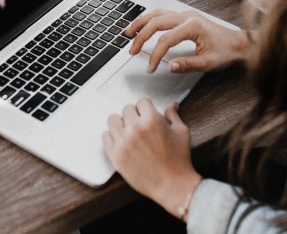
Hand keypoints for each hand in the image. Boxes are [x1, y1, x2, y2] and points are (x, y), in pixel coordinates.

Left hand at [103, 99, 201, 218]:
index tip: (148, 114)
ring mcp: (123, 142)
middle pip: (127, 109)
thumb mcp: (181, 132)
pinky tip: (122, 141)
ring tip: (129, 131)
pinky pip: (106, 136)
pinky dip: (113, 136)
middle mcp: (135, 128)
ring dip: (121, 123)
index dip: (147, 108)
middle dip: (135, 115)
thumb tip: (171, 105)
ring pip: (113, 120)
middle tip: (141, 125)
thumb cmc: (179, 160)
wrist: (172, 185)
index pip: (142, 102)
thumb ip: (173, 116)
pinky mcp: (116, 155)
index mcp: (151, 120)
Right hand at [126, 9, 250, 73]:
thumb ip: (187, 64)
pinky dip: (149, 19)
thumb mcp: (208, 63)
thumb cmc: (226, 52)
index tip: (151, 67)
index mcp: (192, 26)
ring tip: (128, 33)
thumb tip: (169, 66)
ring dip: (141, 23)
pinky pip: (162, 14)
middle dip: (141, 36)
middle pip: (156, 22)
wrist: (239, 43)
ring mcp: (185, 14)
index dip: (155, 55)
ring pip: (156, 13)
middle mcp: (187, 16)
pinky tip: (143, 26)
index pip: (165, 40)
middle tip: (132, 50)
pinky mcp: (185, 16)